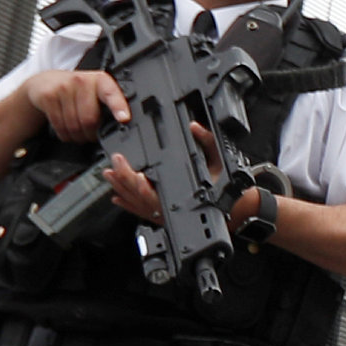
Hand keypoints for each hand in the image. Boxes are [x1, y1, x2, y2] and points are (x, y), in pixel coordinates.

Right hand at [23, 67, 128, 141]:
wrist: (47, 81)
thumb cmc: (77, 90)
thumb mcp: (95, 90)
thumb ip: (108, 103)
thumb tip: (121, 123)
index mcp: (100, 80)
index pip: (111, 93)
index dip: (118, 107)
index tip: (124, 118)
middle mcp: (82, 81)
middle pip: (90, 119)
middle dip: (92, 134)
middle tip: (91, 135)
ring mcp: (63, 88)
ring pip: (74, 125)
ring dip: (78, 137)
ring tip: (80, 134)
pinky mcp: (48, 96)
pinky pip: (59, 125)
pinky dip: (65, 135)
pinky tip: (67, 131)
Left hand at [104, 122, 259, 228]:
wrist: (235, 212)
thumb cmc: (228, 190)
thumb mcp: (221, 162)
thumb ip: (208, 142)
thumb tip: (194, 127)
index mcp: (180, 195)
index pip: (148, 189)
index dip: (133, 178)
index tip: (124, 164)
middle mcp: (169, 208)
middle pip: (138, 197)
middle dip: (122, 180)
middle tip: (114, 165)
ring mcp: (165, 215)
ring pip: (137, 205)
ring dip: (121, 190)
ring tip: (110, 176)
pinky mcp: (164, 218)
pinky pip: (142, 213)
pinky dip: (128, 205)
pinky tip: (118, 198)